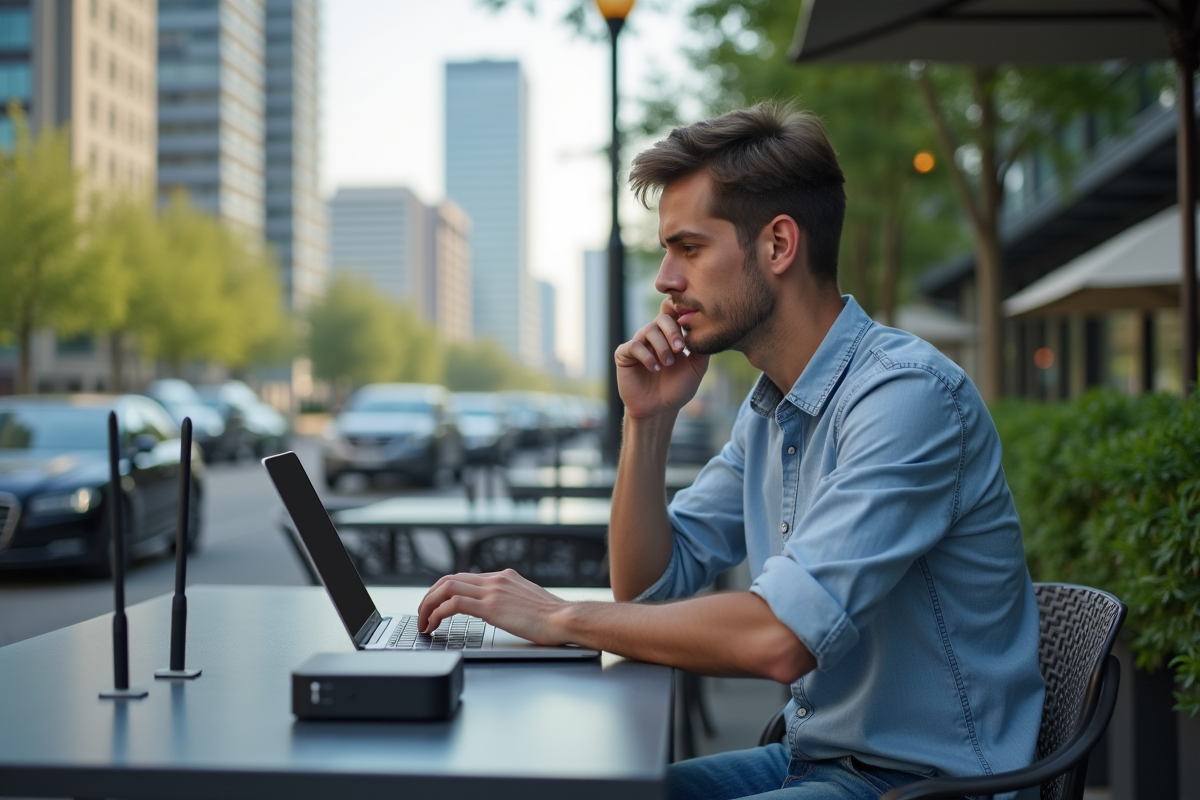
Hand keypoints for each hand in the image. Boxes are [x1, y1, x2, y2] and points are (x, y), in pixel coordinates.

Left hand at [417, 570, 571, 644]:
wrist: (566, 619)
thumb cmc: (553, 618)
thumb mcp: (527, 602)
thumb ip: (510, 600)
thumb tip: (497, 609)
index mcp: (504, 577)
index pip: (463, 577)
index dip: (443, 591)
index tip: (435, 606)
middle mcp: (496, 579)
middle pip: (449, 579)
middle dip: (429, 597)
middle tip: (422, 615)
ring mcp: (493, 590)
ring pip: (446, 587)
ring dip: (428, 605)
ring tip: (423, 623)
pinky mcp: (491, 606)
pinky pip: (454, 604)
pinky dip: (438, 613)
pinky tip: (434, 626)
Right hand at [614, 297, 709, 419]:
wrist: (659, 409)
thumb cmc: (677, 389)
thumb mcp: (696, 369)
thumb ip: (702, 350)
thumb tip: (709, 329)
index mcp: (671, 335)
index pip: (674, 313)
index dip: (680, 311)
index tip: (688, 322)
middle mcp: (654, 336)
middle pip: (662, 318)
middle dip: (673, 331)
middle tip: (680, 349)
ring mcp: (639, 344)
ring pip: (649, 330)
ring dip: (661, 346)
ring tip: (668, 363)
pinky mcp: (625, 355)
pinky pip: (634, 345)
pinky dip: (646, 355)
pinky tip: (655, 368)